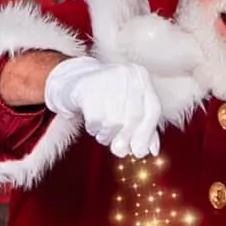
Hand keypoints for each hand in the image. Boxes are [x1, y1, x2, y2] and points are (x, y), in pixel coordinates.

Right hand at [43, 56, 161, 157]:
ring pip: (115, 121)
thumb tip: (152, 150)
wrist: (72, 82)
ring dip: (108, 135)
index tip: (139, 151)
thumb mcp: (127, 109)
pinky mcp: (87, 87)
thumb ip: (143, 128)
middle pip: (135, 117)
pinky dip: (95, 129)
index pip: (153, 109)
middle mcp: (127, 74)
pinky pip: (97, 121)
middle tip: (118, 149)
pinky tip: (92, 125)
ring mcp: (107, 77)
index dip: (147, 134)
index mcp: (141, 76)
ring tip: (102, 131)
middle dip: (127, 138)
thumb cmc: (105, 99)